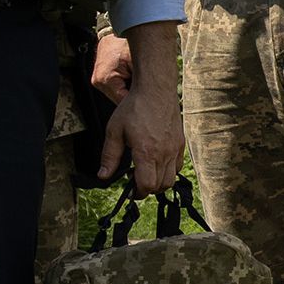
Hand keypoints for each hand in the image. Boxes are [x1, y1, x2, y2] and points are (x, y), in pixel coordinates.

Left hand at [98, 22, 184, 194]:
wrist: (155, 90)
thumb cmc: (134, 108)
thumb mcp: (115, 131)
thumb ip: (109, 156)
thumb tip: (103, 176)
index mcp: (146, 152)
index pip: (146, 185)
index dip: (137, 193)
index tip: (130, 192)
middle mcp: (164, 153)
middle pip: (160, 186)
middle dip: (147, 189)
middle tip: (136, 183)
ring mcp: (174, 148)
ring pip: (171, 179)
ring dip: (159, 182)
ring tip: (147, 174)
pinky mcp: (180, 143)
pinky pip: (177, 166)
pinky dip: (168, 171)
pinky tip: (157, 163)